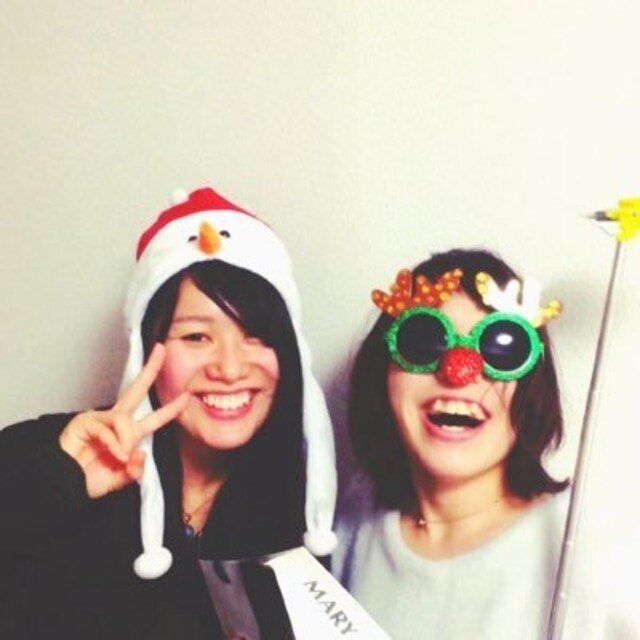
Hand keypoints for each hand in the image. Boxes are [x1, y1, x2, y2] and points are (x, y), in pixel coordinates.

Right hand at [59, 344, 188, 498]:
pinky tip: (114, 456)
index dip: (172, 408)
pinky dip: (113, 445)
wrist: (64, 486)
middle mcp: (116, 422)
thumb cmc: (87, 479)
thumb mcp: (120, 478)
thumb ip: (134, 470)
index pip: (154, 417)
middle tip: (161, 351)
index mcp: (128, 434)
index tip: (187, 396)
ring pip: (124, 420)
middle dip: (150, 370)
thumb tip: (141, 454)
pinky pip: (108, 430)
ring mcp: (100, 419)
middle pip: (137, 390)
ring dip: (125, 441)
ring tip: (120, 458)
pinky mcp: (85, 421)